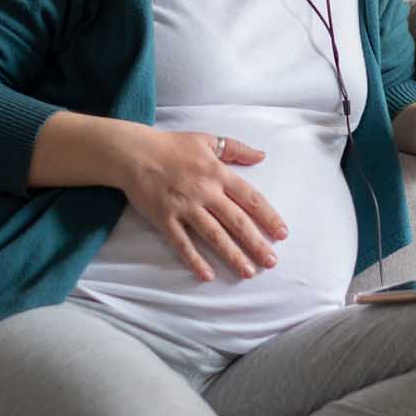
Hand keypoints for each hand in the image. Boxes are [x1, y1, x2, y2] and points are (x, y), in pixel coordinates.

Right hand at [111, 129, 286, 281]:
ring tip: (247, 272)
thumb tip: (262, 156)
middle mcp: (205, 192)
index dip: (268, 217)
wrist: (133, 152)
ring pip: (214, 235)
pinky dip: (194, 259)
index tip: (282, 234)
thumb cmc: (171, 145)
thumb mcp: (207, 140)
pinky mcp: (165, 218)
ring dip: (232, 255)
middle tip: (271, 262)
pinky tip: (207, 275)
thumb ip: (236, 149)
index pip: (251, 198)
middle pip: (237, 221)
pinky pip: (182, 243)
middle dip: (256, 243)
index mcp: (218, 173)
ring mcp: (185, 207)